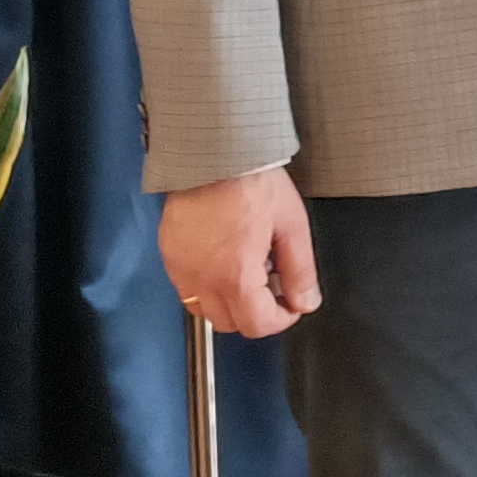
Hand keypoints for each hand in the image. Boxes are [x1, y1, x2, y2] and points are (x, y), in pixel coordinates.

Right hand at [156, 165, 317, 339]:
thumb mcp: (291, 225)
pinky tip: (225, 259)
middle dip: (256, 311)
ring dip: (229, 301)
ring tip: (248, 268)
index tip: (291, 303)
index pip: (257, 325)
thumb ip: (300, 270)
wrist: (213, 152)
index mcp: (234, 275)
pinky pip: (187, 288)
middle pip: (230, 323)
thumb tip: (305, 300)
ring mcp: (181, 268)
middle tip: (272, 282)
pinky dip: (207, 285)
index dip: (282, 318)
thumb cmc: (249, 180)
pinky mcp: (170, 255)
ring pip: (205, 310)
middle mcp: (202, 278)